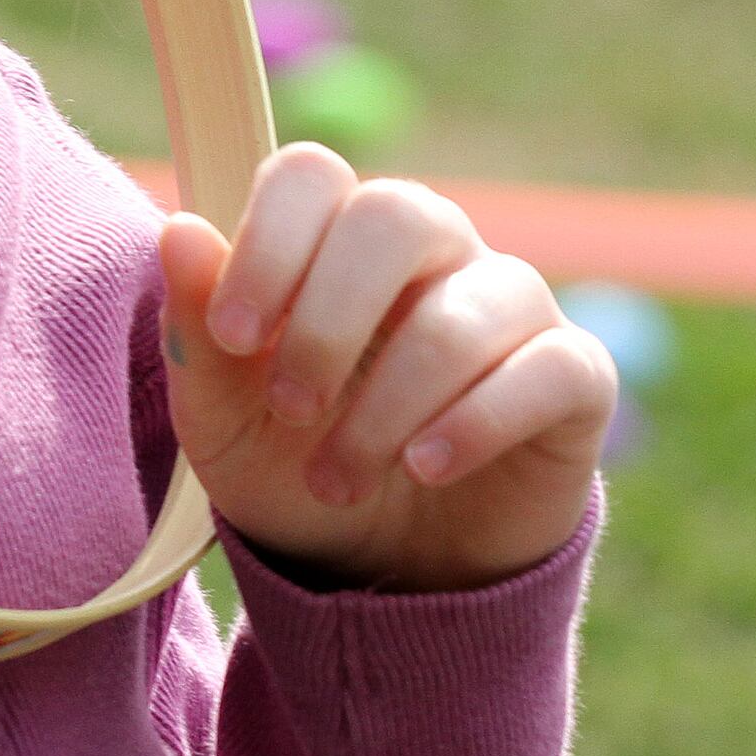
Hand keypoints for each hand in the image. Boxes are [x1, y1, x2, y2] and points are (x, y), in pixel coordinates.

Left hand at [158, 146, 615, 591]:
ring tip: (338, 479)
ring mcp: (511, 306)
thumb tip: (180, 232)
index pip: (310, 176)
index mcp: (337, 242)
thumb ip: (199, 335)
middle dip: (329, 321)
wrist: (391, 580)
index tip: (235, 336)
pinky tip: (426, 468)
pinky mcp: (575, 377)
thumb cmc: (299, 474)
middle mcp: (434, 251)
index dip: (269, 242)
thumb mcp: (225, 427)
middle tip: (292, 409)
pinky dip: (477, 420)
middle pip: (396, 214)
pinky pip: (548, 367)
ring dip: (385, 406)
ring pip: (467, 307)